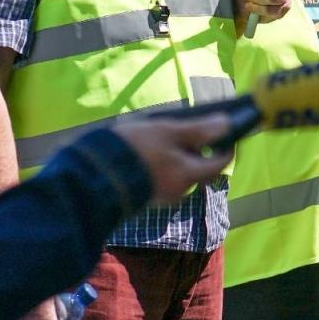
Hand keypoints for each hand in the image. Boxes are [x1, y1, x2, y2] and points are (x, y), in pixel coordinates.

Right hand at [111, 113, 235, 205]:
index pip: (220, 163)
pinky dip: (166, 161)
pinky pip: (166, 175)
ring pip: (182, 171)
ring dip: (180, 153)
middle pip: (201, 168)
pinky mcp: (146, 194)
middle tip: (189, 127)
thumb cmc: (135, 150)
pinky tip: (150, 147)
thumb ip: (199, 130)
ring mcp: (162, 194)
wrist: (91, 174)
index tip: (224, 129)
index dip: (226, 145)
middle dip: (199, 147)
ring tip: (164, 133)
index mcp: (188, 176)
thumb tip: (227, 125)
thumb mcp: (168, 132)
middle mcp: (179, 190)